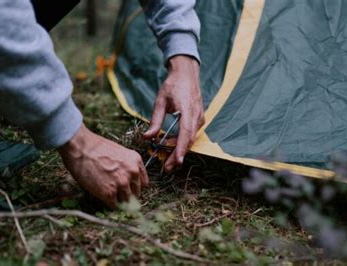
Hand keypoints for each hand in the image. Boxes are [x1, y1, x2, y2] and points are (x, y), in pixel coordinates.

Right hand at [58, 124, 148, 207]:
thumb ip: (127, 166)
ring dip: (119, 201)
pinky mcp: (109, 193)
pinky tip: (104, 199)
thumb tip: (127, 180)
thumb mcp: (119, 153)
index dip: (134, 187)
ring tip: (110, 198)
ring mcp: (122, 184)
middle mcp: (132, 173)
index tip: (128, 188)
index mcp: (136, 161)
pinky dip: (110, 205)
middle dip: (128, 195)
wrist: (80, 147)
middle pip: (136, 194)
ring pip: (127, 202)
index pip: (143, 183)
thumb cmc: (95, 148)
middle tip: (118, 195)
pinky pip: (115, 206)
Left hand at [143, 55, 204, 171]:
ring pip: (190, 139)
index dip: (181, 148)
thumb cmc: (172, 85)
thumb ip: (154, 120)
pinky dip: (182, 142)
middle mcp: (196, 116)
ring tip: (168, 163)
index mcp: (187, 109)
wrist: (187, 73)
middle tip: (166, 169)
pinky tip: (172, 148)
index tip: (176, 161)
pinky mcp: (199, 119)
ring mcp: (200, 118)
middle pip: (188, 141)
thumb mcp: (160, 101)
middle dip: (178, 156)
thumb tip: (147, 137)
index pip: (185, 133)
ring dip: (180, 151)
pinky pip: (191, 134)